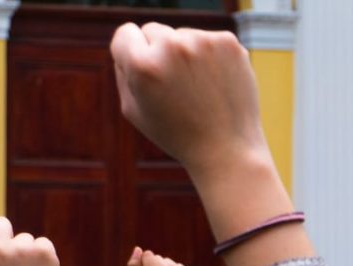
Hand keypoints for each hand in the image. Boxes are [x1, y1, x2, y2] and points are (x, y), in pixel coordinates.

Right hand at [110, 23, 264, 176]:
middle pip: (153, 31)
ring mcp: (202, 41)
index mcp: (142, 66)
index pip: (124, 34)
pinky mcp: (228, 42)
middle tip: (172, 88)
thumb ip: (124, 72)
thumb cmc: (176, 134)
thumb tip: (128, 43)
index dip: (129, 53)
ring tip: (196, 90)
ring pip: (182, 36)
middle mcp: (172, 47)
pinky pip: (207, 40)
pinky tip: (214, 84)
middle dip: (157, 53)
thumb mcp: (134, 111)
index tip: (139, 69)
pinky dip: (209, 57)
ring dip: (185, 55)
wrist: (226, 148)